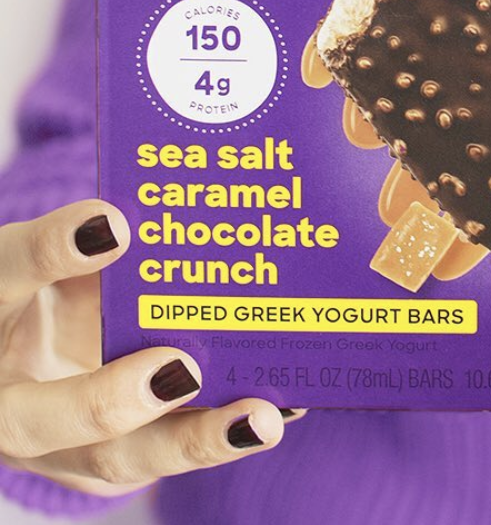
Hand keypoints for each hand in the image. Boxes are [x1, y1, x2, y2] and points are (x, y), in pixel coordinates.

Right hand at [0, 200, 294, 496]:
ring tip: (260, 418)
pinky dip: (222, 433)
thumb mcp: (58, 248)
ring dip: (192, 441)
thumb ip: (94, 237)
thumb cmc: (52, 279)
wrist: (30, 334)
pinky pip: (164, 450)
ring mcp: (57, 441)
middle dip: (111, 402)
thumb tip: (150, 213)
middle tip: (180, 371)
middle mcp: (11, 395)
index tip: (113, 222)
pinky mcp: (106, 459)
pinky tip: (281, 406)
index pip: (9, 272)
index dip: (53, 251)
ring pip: (115, 458)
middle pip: (43, 418)